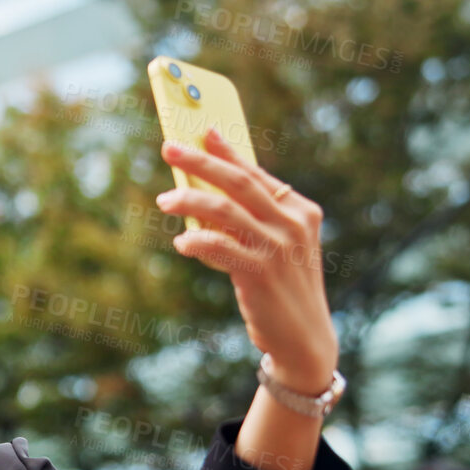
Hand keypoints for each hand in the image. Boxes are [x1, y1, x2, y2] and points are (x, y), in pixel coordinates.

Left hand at [157, 127, 337, 392]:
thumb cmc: (282, 286)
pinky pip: (218, 246)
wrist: (304, 338)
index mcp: (300, 210)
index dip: (227, 151)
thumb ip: (252, 219)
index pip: (256, 173)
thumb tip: (205, 191)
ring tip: (165, 201)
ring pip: (223, 210)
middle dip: (201, 161)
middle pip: (238, 182)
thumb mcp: (278, 246)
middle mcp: (292, 224)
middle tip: (170, 148)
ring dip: (188, 202)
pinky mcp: (261, 272)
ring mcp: (279, 247)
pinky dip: (196, 241)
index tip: (203, 132)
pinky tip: (182, 243)